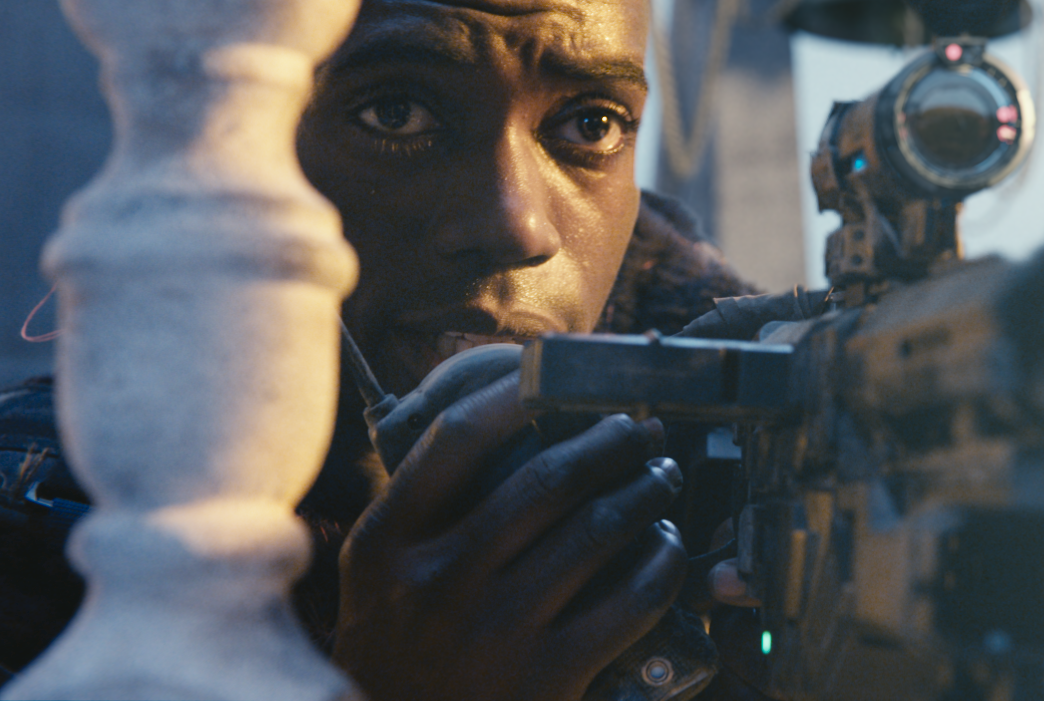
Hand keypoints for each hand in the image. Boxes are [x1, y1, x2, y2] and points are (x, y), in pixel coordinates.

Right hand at [333, 372, 686, 700]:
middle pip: (550, 478)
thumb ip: (418, 505)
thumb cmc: (397, 648)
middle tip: (640, 430)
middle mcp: (441, 580)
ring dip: (646, 490)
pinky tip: (666, 545)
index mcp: (389, 543)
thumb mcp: (377, 574)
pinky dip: (662, 560)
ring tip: (659, 477)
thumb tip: (503, 420)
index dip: (520, 391)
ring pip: (599, 529)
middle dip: (613, 442)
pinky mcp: (550, 675)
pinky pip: (631, 598)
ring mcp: (498, 629)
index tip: (560, 372)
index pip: (461, 437)